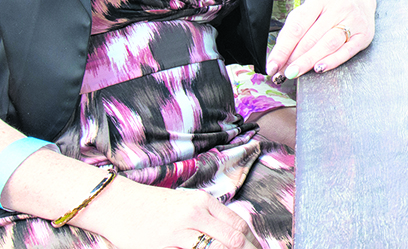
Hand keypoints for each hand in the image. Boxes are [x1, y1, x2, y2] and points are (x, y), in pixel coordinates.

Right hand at [82, 177, 261, 248]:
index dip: (247, 239)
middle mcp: (195, 214)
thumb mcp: (185, 202)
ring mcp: (179, 232)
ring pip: (216, 248)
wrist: (117, 204)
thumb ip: (207, 215)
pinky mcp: (163, 246)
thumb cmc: (153, 204)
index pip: (237, 222)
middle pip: (232, 238)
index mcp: (203, 201)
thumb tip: (232, 231)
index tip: (251, 247)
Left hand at [266, 0, 374, 82]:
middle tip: (282, 72)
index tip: (272, 65)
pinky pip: (346, 51)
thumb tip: (279, 57)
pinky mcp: (363, 35)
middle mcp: (339, 7)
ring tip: (295, 72)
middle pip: (311, 37)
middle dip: (294, 58)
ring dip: (309, 61)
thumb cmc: (329, 8)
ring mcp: (353, 20)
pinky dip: (332, 61)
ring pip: (328, 44)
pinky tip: (319, 68)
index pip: (297, 26)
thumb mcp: (310, 9)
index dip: (283, 48)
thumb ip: (294, 29)